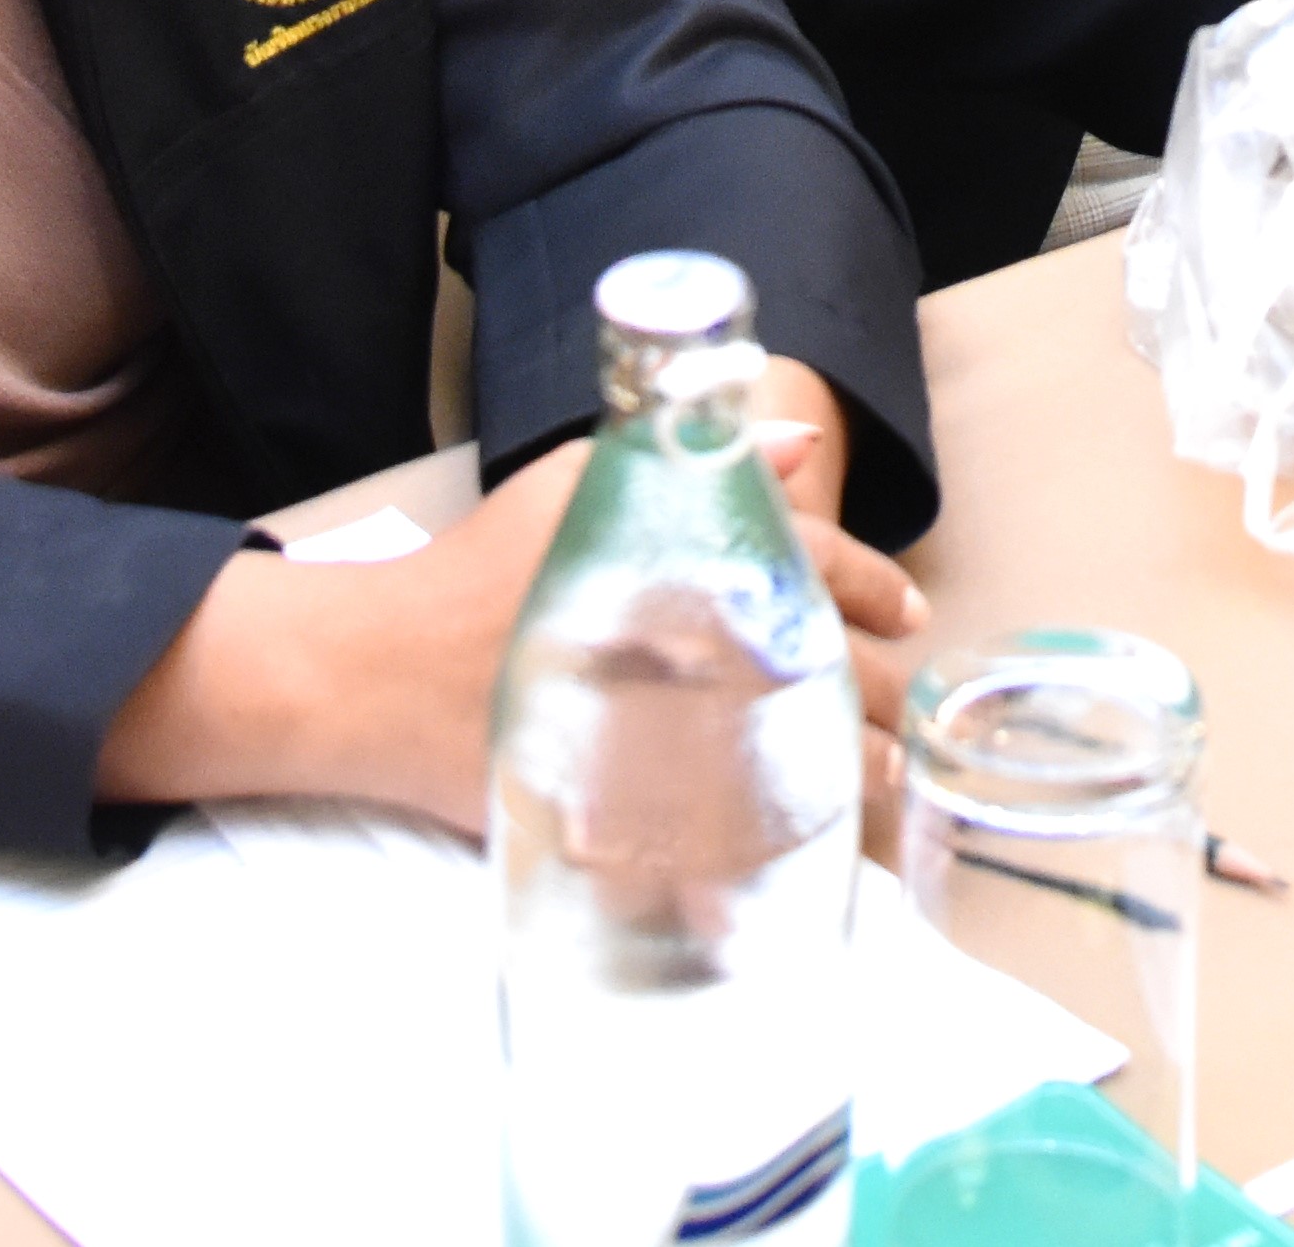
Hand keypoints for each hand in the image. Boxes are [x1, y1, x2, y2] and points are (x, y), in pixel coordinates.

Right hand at [94, 370, 921, 833]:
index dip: (874, 591)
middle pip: (822, 672)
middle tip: (913, 716)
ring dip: (847, 771)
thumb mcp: (582, 482)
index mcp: (687, 564)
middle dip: (881, 698)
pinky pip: (723, 838)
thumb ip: (696, 460)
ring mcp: (660, 738)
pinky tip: (802, 848)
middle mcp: (689, 651)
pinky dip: (771, 841)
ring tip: (886, 784)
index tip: (909, 616)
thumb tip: (800, 446)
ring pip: (790, 758)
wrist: (381, 674)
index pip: (814, 568)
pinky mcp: (623, 812)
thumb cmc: (484, 568)